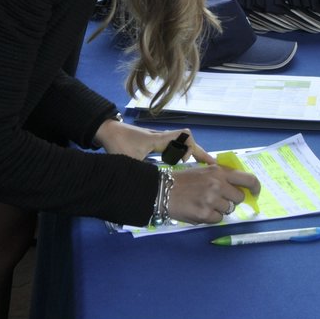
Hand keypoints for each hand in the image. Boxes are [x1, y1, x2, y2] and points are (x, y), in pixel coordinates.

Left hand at [94, 120, 216, 164]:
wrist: (107, 130)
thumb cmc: (117, 144)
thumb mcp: (129, 160)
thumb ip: (141, 172)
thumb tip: (152, 187)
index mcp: (158, 140)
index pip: (183, 137)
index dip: (191, 149)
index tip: (187, 162)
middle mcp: (162, 137)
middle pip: (187, 139)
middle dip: (200, 152)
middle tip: (212, 166)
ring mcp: (159, 138)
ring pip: (182, 141)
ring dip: (191, 152)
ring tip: (202, 167)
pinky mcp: (155, 141)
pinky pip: (175, 145)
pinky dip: (182, 153)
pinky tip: (183, 165)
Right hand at [167, 164, 260, 223]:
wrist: (163, 190)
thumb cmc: (184, 180)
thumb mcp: (205, 171)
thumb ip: (222, 176)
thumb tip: (241, 186)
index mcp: (220, 171)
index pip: (248, 179)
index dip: (255, 188)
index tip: (255, 193)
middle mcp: (218, 184)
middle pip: (239, 198)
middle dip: (232, 200)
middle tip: (218, 198)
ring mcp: (212, 200)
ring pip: (228, 210)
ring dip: (220, 209)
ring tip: (205, 203)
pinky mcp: (205, 214)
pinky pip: (218, 219)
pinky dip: (211, 217)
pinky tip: (200, 210)